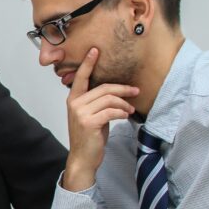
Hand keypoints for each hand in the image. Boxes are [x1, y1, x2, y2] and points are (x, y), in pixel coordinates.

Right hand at [62, 48, 138, 191]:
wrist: (83, 158)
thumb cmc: (89, 137)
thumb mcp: (91, 116)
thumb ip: (97, 103)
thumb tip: (116, 93)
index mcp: (73, 99)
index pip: (80, 77)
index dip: (88, 63)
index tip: (95, 51)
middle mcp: (74, 103)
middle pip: (103, 88)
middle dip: (122, 88)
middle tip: (135, 90)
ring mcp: (80, 113)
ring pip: (109, 99)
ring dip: (124, 103)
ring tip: (130, 109)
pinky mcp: (89, 122)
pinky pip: (111, 111)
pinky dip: (121, 112)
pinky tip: (125, 115)